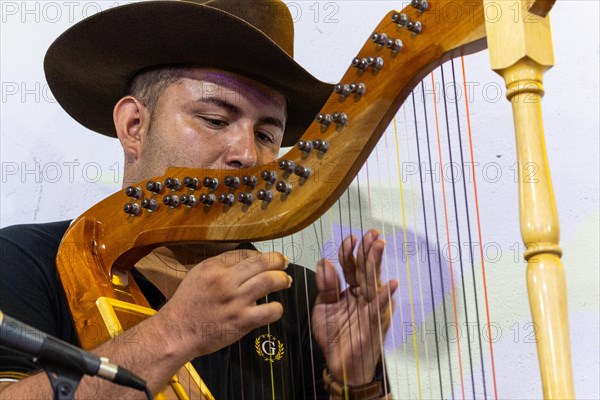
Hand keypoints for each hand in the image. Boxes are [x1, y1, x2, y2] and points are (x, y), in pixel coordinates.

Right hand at [157, 250, 290, 357]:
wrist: (177, 332)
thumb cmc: (187, 304)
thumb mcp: (198, 275)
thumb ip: (221, 265)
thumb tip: (247, 260)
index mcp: (215, 267)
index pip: (246, 254)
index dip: (262, 255)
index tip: (269, 259)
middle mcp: (226, 280)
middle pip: (262, 263)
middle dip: (278, 261)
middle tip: (284, 263)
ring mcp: (235, 301)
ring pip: (269, 281)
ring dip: (282, 279)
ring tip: (286, 281)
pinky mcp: (242, 320)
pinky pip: (269, 311)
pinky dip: (277, 308)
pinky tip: (275, 307)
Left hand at [311, 229, 397, 385]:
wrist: (340, 365)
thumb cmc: (335, 336)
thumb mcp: (324, 307)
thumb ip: (325, 286)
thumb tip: (325, 262)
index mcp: (352, 290)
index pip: (351, 266)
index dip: (350, 252)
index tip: (350, 237)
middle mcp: (364, 296)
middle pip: (366, 269)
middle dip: (368, 250)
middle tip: (371, 233)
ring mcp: (371, 308)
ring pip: (373, 282)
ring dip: (376, 263)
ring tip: (379, 245)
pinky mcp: (374, 324)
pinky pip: (379, 308)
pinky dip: (385, 295)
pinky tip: (391, 283)